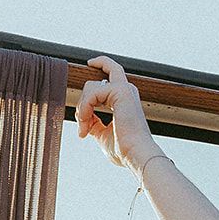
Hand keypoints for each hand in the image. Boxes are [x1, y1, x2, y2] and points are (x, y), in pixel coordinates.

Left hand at [76, 55, 157, 172]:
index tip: (90, 63)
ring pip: (92, 85)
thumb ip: (94, 124)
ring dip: (82, 108)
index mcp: (125, 99)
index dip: (101, 64)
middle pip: (101, 72)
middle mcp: (127, 91)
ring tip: (84, 128)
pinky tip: (86, 123)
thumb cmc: (125, 150)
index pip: (112, 73)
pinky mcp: (121, 91)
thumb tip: (83, 121)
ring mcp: (125, 89)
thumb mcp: (103, 134)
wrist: (136, 156)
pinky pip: (92, 93)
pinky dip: (85, 108)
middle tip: (82, 125)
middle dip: (84, 99)